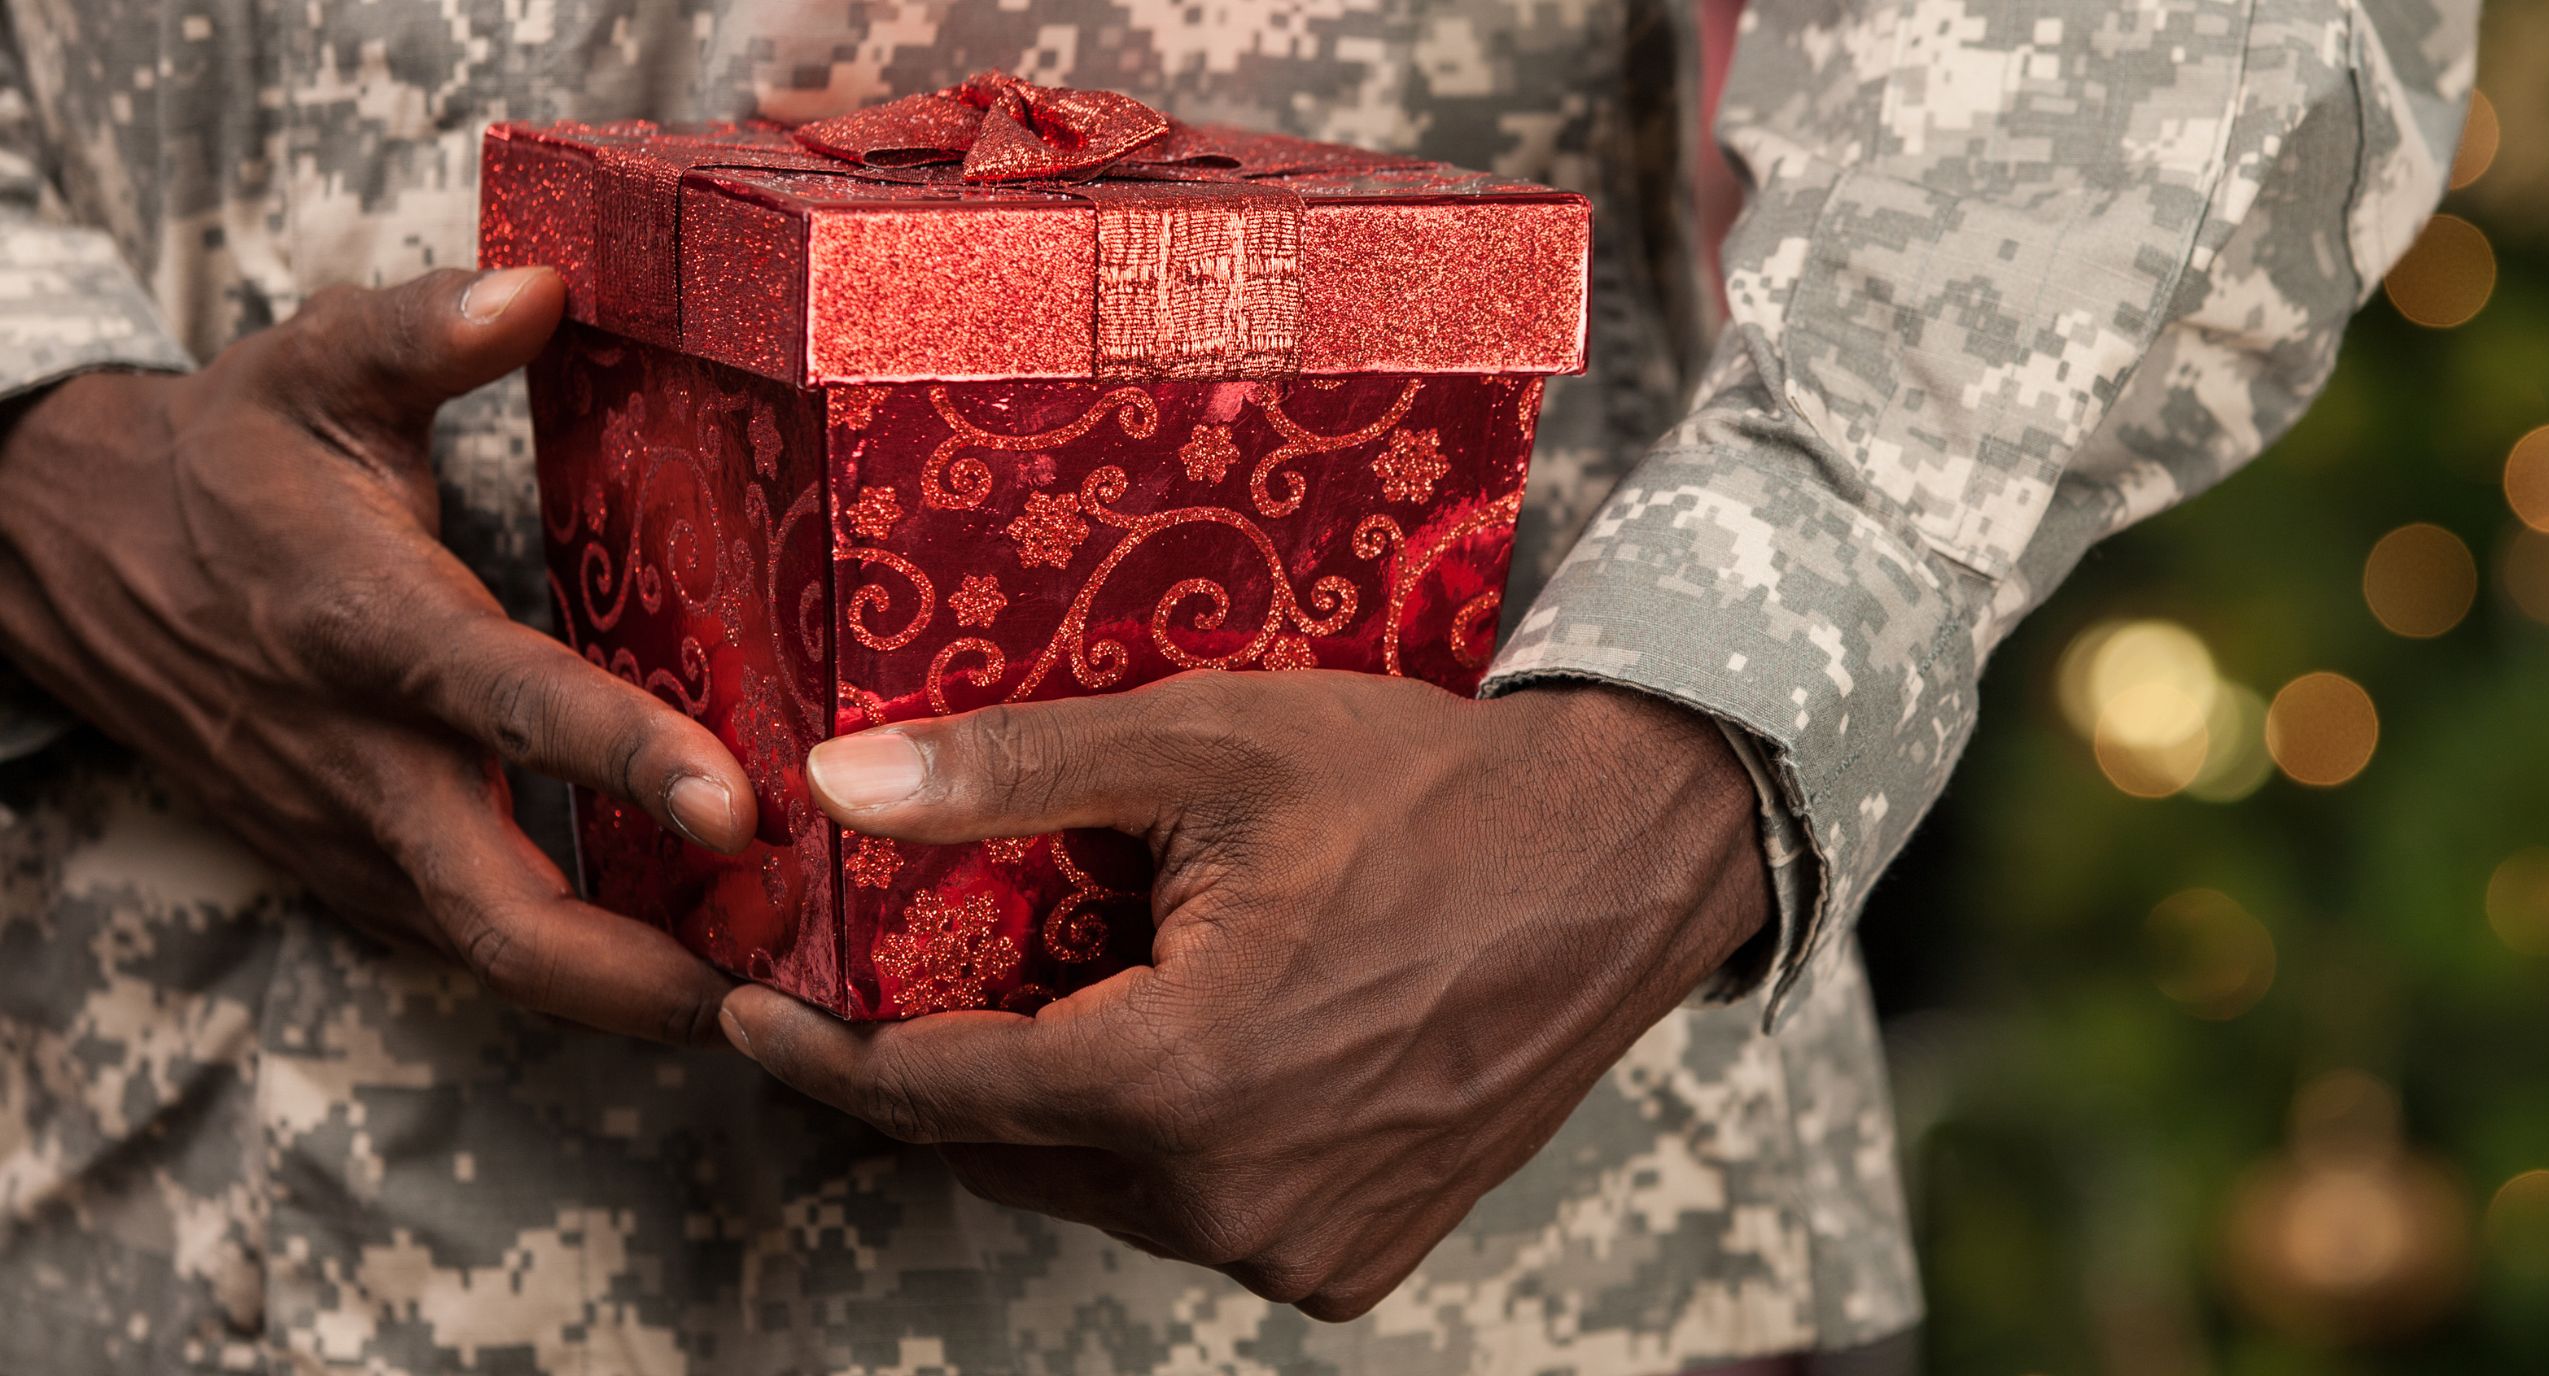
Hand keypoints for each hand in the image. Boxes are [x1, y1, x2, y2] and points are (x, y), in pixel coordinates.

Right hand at [0, 267, 757, 1042]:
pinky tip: (712, 965)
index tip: (735, 807)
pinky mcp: (365, 873)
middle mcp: (364, 759)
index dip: (621, 760)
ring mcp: (359, 837)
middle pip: (502, 918)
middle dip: (644, 980)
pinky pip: (486, 946)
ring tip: (793, 998)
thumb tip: (544, 287)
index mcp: (367, 627)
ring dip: (638, 996)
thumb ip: (425, 330)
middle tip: (793, 997)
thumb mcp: (315, 366)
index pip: (506, 703)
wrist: (79, 559)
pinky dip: (591, 975)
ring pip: (501, 957)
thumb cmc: (235, 457)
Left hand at [719, 672, 1769, 1317]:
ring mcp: (1298, 1246)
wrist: (1620, 861)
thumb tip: (834, 786)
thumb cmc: (1423, 789)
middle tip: (899, 986)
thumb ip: (1010, 776)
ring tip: (1065, 999)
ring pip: (1102, 1194)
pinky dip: (1165, 1150)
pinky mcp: (1353, 1262)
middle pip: (1008, 1154)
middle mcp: (1230, 1198)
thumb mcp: (1207, 746)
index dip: (821, 1053)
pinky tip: (1187, 1052)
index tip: (749, 1010)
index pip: (932, 1093)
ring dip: (1059, 1113)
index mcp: (1177, 1079)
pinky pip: (1199, 1217)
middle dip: (940, 1076)